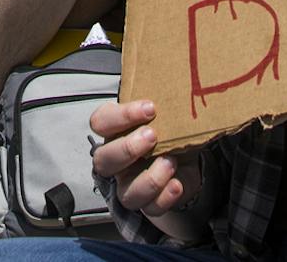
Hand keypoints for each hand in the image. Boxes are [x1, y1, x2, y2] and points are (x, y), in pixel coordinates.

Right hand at [87, 99, 204, 229]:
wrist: (186, 158)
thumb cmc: (167, 130)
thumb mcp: (164, 112)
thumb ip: (161, 100)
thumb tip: (177, 77)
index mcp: (114, 133)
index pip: (100, 122)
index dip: (120, 116)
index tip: (150, 108)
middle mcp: (116, 161)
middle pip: (103, 160)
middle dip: (127, 148)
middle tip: (152, 135)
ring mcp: (130, 185)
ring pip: (126, 192)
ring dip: (149, 179)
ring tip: (171, 162)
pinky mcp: (149, 203)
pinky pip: (150, 208)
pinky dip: (164, 197)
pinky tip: (177, 184)